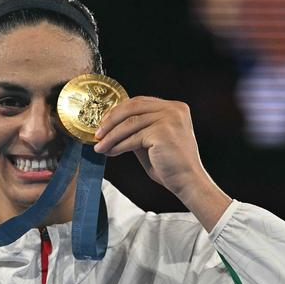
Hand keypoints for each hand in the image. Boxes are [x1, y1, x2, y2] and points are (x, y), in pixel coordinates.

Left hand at [93, 96, 230, 230]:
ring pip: (129, 123)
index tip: (103, 122)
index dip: (118, 111)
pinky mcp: (162, 132)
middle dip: (111, 120)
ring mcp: (169, 118)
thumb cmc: (169, 165)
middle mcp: (174, 109)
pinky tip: (109, 152)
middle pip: (132, 107)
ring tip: (99, 146)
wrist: (187, 181)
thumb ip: (137, 128)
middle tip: (97, 133)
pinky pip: (133, 137)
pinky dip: (118, 145)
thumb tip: (111, 125)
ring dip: (111, 136)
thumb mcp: (152, 140)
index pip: (139, 102)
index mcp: (175, 107)